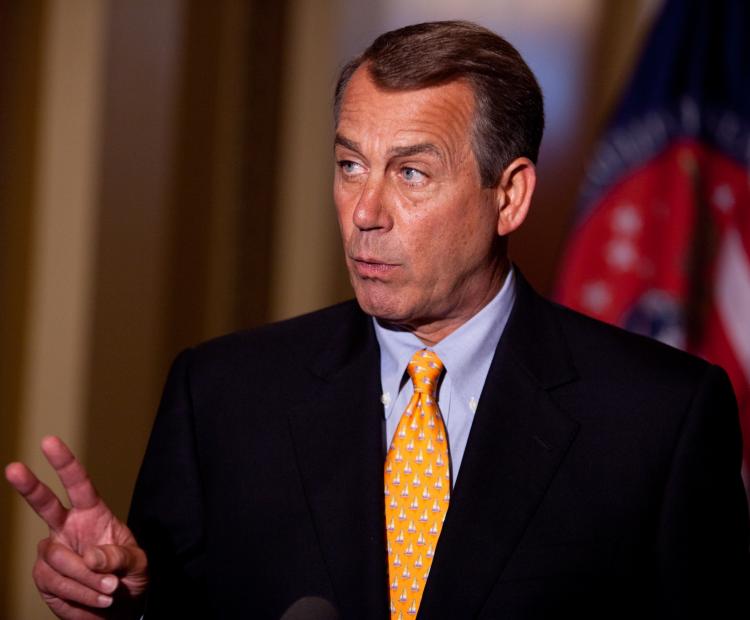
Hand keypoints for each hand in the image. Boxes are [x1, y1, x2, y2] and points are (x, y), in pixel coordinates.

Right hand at [5, 436, 147, 618]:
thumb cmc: (130, 578)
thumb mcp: (138, 564)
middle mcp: (68, 528)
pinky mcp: (45, 578)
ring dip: (85, 578)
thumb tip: (91, 556)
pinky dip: (79, 594)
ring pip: (56, 557)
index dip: (65, 463)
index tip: (49, 442)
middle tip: (13, 468)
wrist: (118, 609)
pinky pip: (55, 583)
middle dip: (29, 487)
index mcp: (93, 514)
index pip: (79, 485)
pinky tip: (95, 600)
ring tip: (109, 590)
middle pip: (45, 505)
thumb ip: (120, 557)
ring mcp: (54, 552)